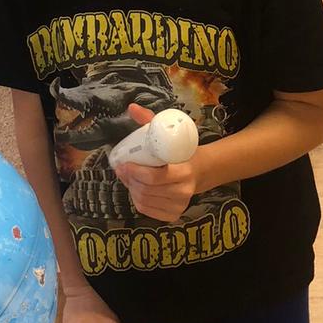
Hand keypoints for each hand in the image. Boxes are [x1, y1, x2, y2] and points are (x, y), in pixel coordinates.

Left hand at [113, 103, 199, 222]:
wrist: (200, 170)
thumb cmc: (180, 152)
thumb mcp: (168, 135)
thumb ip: (150, 121)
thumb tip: (131, 107)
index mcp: (184, 172)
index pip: (155, 177)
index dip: (135, 172)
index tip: (123, 164)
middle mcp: (183, 191)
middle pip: (146, 190)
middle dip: (129, 180)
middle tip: (122, 170)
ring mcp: (179, 205)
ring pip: (144, 201)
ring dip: (131, 189)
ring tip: (129, 178)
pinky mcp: (173, 215)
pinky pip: (147, 210)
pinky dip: (137, 200)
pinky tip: (137, 190)